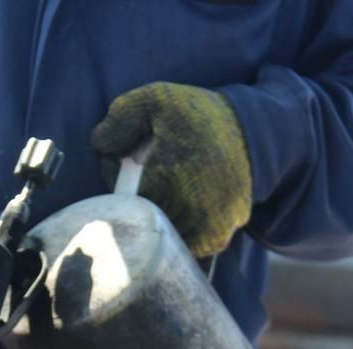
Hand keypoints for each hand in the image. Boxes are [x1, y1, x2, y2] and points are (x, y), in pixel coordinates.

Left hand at [91, 82, 251, 257]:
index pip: (120, 199)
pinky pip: (185, 246)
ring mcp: (203, 229)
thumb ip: (122, 118)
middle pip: (139, 221)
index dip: (117, 183)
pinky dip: (179, 231)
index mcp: (164, 180)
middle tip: (149, 176)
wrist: (254, 132)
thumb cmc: (199, 116)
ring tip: (169, 190)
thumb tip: (99, 144)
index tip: (127, 167)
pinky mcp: (218, 238)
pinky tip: (184, 206)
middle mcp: (185, 212)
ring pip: (161, 237)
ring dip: (157, 220)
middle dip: (135, 202)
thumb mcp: (156, 100)